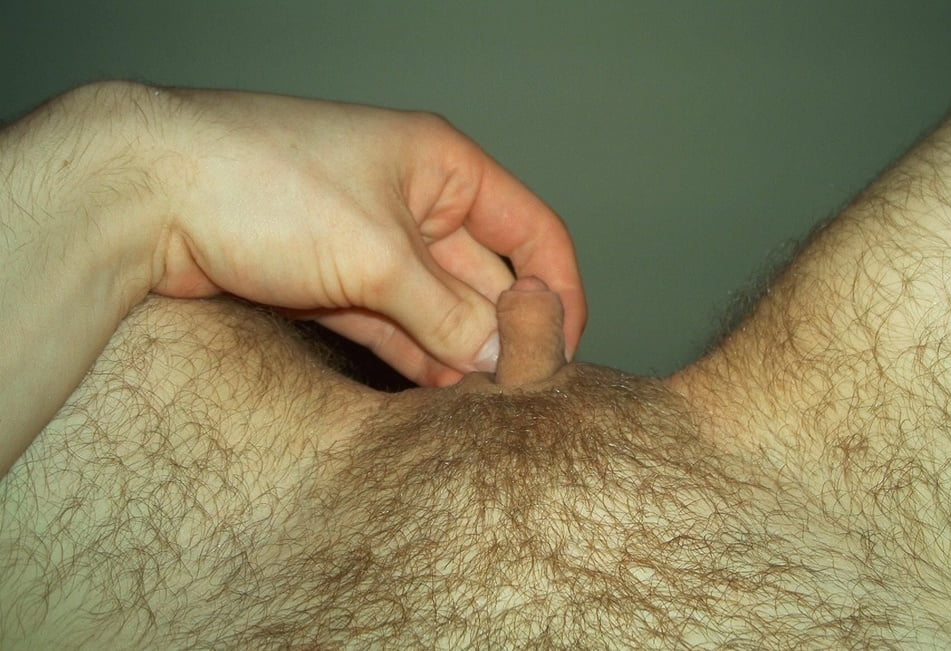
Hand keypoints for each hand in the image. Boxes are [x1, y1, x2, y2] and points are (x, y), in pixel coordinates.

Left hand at [147, 87, 585, 384]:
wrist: (148, 192)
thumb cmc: (265, 185)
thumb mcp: (377, 255)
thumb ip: (445, 313)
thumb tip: (499, 356)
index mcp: (441, 166)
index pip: (529, 228)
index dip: (556, 288)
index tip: (561, 348)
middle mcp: (413, 201)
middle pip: (482, 276)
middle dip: (498, 333)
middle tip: (513, 395)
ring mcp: (369, 243)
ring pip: (435, 307)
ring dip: (455, 353)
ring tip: (476, 408)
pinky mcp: (331, 280)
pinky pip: (391, 324)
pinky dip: (412, 355)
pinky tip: (434, 394)